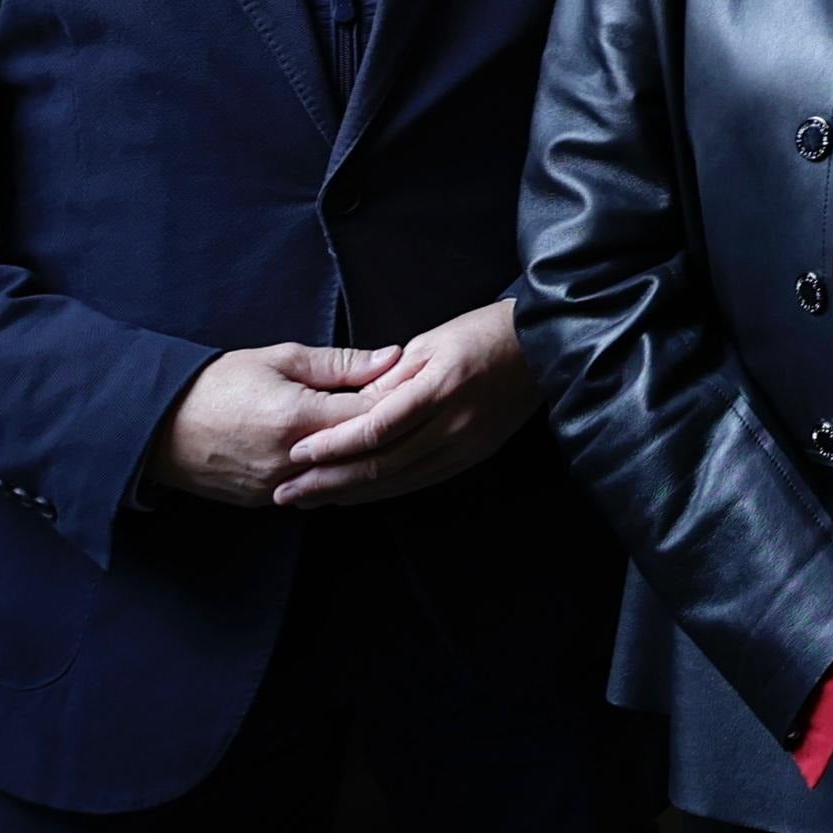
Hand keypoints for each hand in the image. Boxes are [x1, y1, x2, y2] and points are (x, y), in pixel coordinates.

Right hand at [149, 340, 399, 504]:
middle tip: (403, 411)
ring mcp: (276, 488)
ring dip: (359, 459)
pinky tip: (341, 456)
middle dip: (386, 433)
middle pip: (362, 454)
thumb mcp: (280, 359)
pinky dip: (330, 475)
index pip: (373, 418)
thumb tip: (394, 357)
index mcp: (298, 419)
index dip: (397, 402)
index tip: (411, 387)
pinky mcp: (262, 502)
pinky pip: (311, 492)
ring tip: (374, 433)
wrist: (156, 425)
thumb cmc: (218, 383)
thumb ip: (340, 363)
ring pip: (339, 479)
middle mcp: (291, 461)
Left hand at [273, 301, 535, 508]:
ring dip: (351, 494)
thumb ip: (388, 378)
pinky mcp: (476, 456)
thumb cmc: (482, 332)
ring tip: (309, 500)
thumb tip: (348, 410)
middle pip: (384, 464)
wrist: (544, 345)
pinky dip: (384, 490)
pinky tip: (355, 495)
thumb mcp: (431, 342)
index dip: (334, 446)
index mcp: (441, 387)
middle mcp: (456, 424)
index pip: (377, 428)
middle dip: (330, 482)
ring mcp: (469, 445)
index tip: (297, 455)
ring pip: (400, 480)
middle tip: (288, 493)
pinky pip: (422, 480)